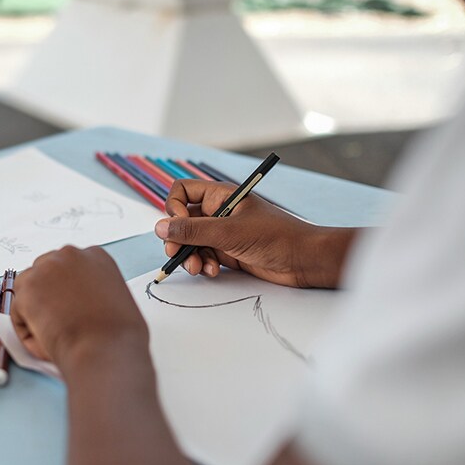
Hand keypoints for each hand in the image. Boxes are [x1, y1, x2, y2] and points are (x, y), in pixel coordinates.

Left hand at [11, 246, 149, 374]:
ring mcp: (46, 268)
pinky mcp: (27, 287)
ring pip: (28, 289)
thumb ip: (96, 291)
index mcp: (96, 255)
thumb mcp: (117, 300)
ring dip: (35, 311)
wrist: (106, 349)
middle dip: (47, 295)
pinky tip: (46, 342)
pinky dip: (27, 330)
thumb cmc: (120, 335)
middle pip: (45, 272)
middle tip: (56, 322)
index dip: (66, 290)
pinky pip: (18, 311)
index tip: (69, 307)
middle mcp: (70, 255)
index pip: (69, 267)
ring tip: (53, 335)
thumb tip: (81, 303)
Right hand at [155, 179, 357, 288]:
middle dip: (178, 240)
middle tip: (177, 255)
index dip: (174, 208)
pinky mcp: (227, 251)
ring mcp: (222, 232)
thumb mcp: (228, 233)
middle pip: (182, 221)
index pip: (182, 192)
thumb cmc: (275, 237)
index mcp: (220, 196)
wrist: (304, 260)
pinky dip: (203, 265)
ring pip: (190, 242)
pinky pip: (203, 256)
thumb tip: (160, 228)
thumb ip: (192, 231)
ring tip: (200, 269)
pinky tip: (214, 271)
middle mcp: (218, 211)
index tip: (177, 226)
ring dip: (190, 256)